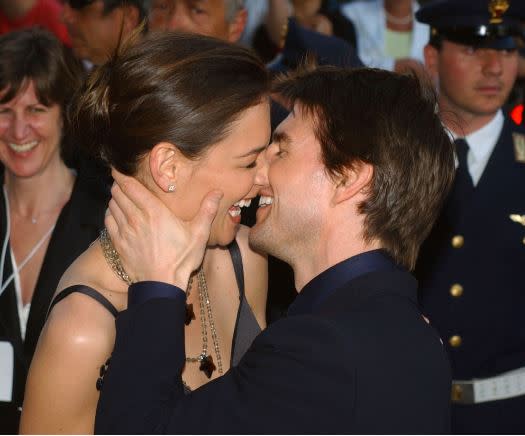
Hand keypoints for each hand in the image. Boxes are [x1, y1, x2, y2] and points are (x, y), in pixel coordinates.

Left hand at [105, 170, 222, 289]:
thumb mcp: (199, 234)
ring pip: (112, 206)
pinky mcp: (119, 244)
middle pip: (119, 193)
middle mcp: (136, 218)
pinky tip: (114, 213)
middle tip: (121, 181)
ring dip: (114, 198)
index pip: (131, 187)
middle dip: (118, 185)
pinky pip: (108, 222)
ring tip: (119, 195)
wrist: (162, 284)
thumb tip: (217, 191)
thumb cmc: (182, 259)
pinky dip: (109, 214)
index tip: (118, 169)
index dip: (122, 175)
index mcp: (155, 212)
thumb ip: (207, 210)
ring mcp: (125, 231)